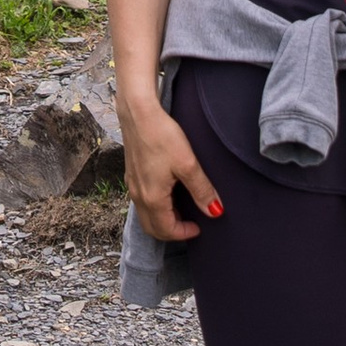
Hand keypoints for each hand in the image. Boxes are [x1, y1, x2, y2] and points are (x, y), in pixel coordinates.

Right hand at [121, 99, 221, 244]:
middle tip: (191, 224)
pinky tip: (168, 194)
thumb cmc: (162, 136)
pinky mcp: (131, 174)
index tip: (200, 227)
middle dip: (171, 232)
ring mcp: (132, 185)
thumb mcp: (188, 164)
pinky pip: (142, 202)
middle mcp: (138, 195)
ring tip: (182, 210)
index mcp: (152, 198)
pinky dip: (155, 208)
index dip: (184, 233)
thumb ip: (202, 190)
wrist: (138, 112)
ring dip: (163, 220)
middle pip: (152, 228)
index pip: (166, 230)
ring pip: (145, 216)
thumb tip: (215, 212)